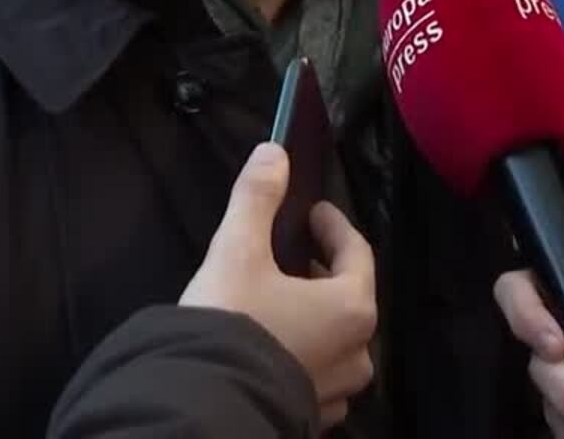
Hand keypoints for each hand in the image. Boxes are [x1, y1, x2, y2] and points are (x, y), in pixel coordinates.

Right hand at [180, 143, 376, 426]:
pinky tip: (275, 346)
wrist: (206, 405)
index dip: (333, 227)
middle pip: (349, 297)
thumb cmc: (233, 322)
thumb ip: (257, 199)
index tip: (313, 213)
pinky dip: (304, 353)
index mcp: (352, 307)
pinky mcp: (313, 417)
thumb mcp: (238, 251)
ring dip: (316, 316)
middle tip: (296, 252)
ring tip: (283, 299)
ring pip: (336, 340)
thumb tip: (274, 152)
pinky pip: (318, 374)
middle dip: (324, 271)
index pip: (356, 252)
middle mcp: (358, 352)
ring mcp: (339, 392)